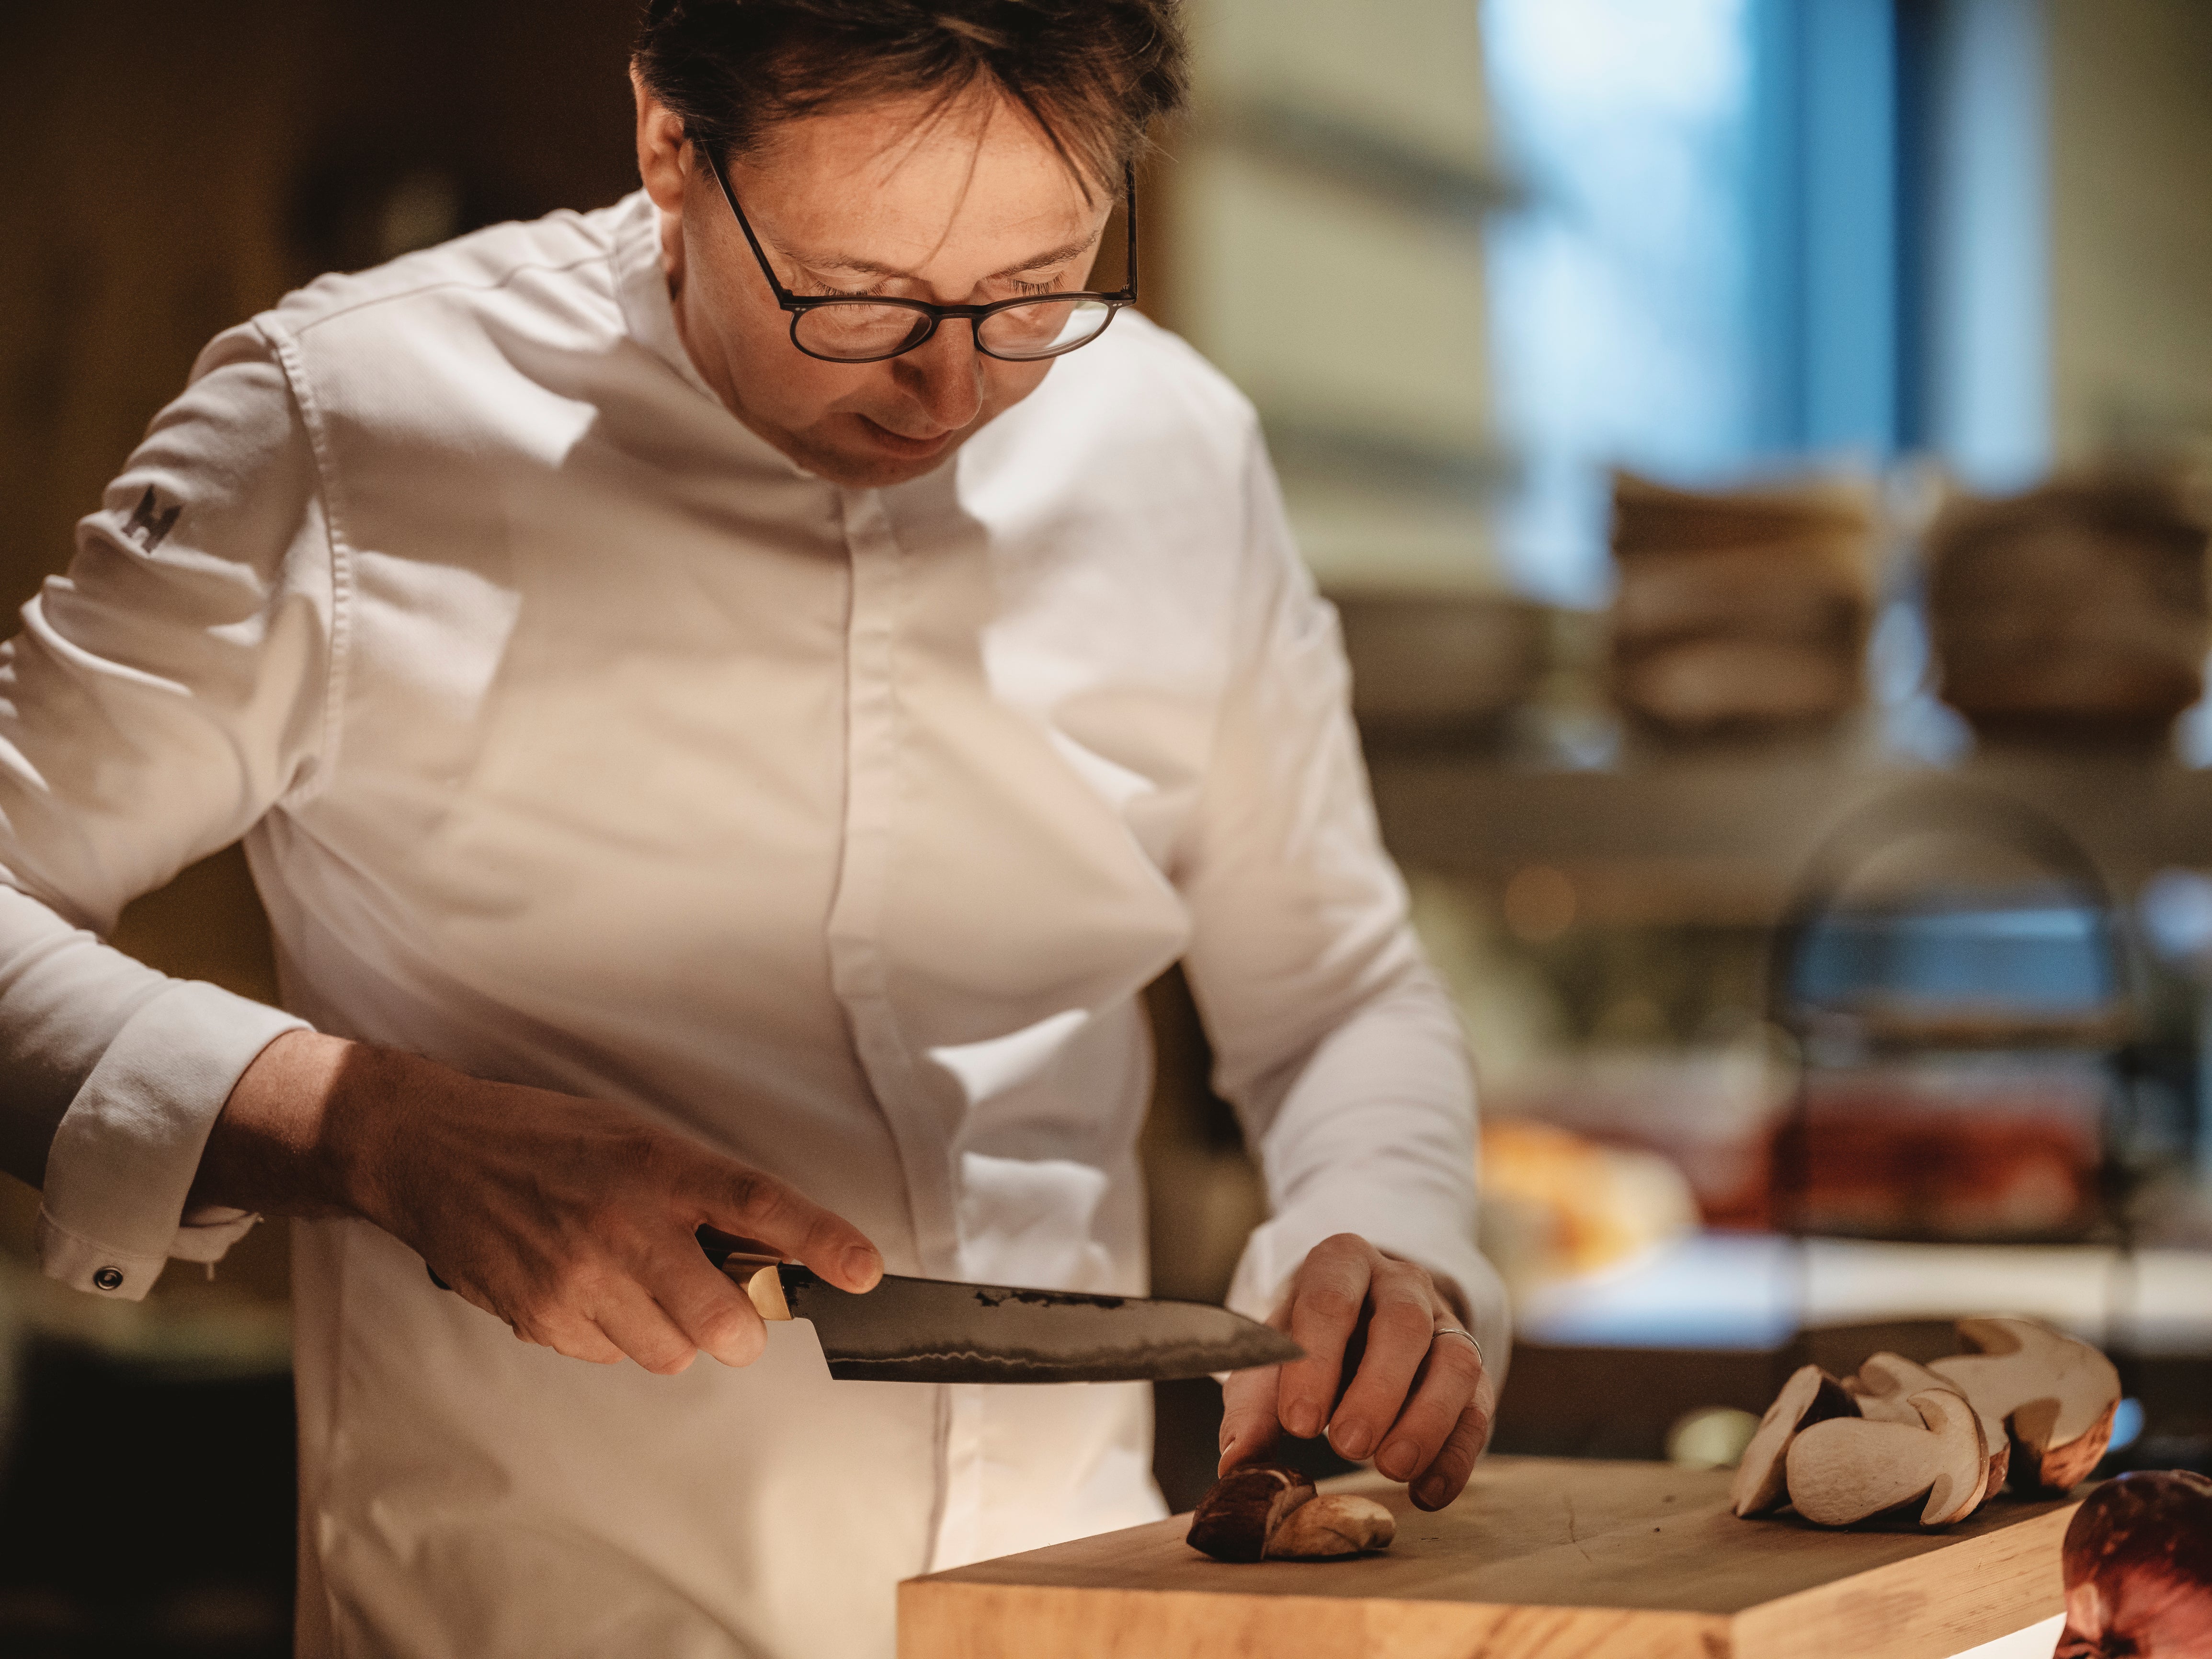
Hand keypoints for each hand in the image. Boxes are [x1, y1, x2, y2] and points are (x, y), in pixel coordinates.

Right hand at [191, 1030, 881, 1374]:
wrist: (432, 1149)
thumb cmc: (543, 1138)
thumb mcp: (633, 1138)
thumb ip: (699, 1191)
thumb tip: (767, 1251)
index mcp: (658, 1165)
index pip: (759, 1208)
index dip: (820, 1242)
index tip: (863, 1271)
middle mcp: (625, 1224)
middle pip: (724, 1320)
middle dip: (739, 1323)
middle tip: (730, 1303)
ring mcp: (579, 1277)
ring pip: (672, 1352)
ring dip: (674, 1331)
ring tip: (638, 1282)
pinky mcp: (541, 1317)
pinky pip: (612, 1356)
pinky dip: (615, 1335)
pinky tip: (588, 1289)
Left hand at [1216, 1233, 1493, 1510]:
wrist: (1357, 1327)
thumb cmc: (1305, 1343)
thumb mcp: (1270, 1359)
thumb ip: (1251, 1408)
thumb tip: (1236, 1464)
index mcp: (1342, 1263)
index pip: (1330, 1300)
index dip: (1315, 1362)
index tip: (1297, 1423)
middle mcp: (1401, 1284)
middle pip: (1403, 1324)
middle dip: (1377, 1389)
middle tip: (1347, 1445)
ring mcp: (1445, 1325)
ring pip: (1456, 1362)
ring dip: (1427, 1421)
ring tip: (1391, 1468)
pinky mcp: (1472, 1372)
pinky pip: (1478, 1410)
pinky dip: (1456, 1456)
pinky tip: (1427, 1493)